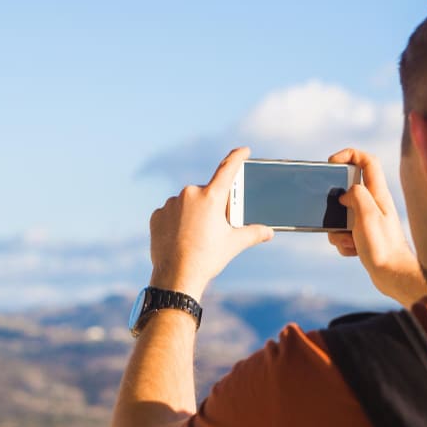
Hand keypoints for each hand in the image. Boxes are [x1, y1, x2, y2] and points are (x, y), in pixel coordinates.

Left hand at [149, 147, 273, 299]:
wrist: (176, 276)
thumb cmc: (207, 258)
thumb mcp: (234, 244)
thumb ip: (253, 233)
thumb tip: (269, 232)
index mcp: (211, 197)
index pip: (228, 168)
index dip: (237, 157)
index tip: (244, 150)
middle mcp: (190, 194)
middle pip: (207, 194)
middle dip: (213, 206)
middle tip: (215, 228)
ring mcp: (171, 204)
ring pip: (188, 203)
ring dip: (194, 214)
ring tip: (196, 237)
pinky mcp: (157, 215)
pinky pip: (171, 213)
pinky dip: (177, 221)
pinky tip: (181, 237)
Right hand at [327, 148, 426, 307]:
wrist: (393, 277)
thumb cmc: (383, 247)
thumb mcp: (367, 216)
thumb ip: (356, 195)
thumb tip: (345, 193)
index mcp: (378, 194)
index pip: (366, 161)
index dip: (348, 154)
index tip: (332, 163)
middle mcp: (374, 204)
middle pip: (348, 189)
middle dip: (335, 203)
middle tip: (334, 214)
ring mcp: (369, 220)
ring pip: (342, 214)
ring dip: (337, 229)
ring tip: (349, 241)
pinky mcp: (364, 236)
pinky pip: (343, 233)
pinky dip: (343, 242)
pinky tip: (354, 252)